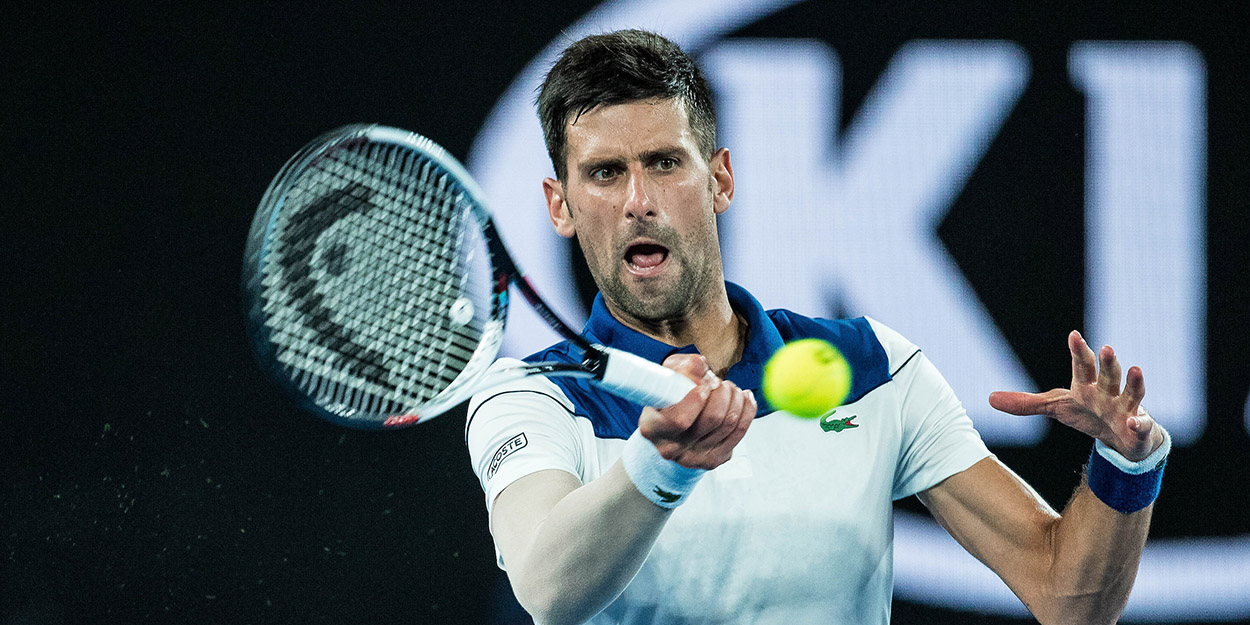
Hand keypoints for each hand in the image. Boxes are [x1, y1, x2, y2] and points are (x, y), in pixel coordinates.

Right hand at [637, 354, 756, 469]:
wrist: (670, 427)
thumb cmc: (668, 397)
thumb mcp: (669, 377)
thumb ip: (683, 368)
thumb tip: (701, 365)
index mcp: (652, 428)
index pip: (680, 420)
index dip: (698, 398)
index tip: (706, 382)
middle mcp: (671, 449)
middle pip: (711, 419)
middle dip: (722, 393)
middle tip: (719, 382)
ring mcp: (692, 458)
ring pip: (729, 424)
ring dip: (735, 398)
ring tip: (729, 388)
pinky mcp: (713, 460)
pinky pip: (739, 432)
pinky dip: (747, 410)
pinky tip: (744, 397)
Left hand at [989, 330, 1163, 460]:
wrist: (1120, 438)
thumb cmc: (1088, 414)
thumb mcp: (1055, 408)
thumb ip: (1025, 403)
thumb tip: (989, 398)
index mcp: (1086, 385)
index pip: (1082, 365)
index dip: (1078, 350)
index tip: (1074, 335)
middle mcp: (1108, 392)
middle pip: (1107, 374)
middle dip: (1107, 361)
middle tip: (1106, 347)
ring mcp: (1126, 409)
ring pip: (1131, 393)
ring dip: (1133, 382)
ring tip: (1135, 368)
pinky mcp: (1137, 429)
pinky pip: (1140, 426)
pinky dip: (1138, 424)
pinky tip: (1134, 422)